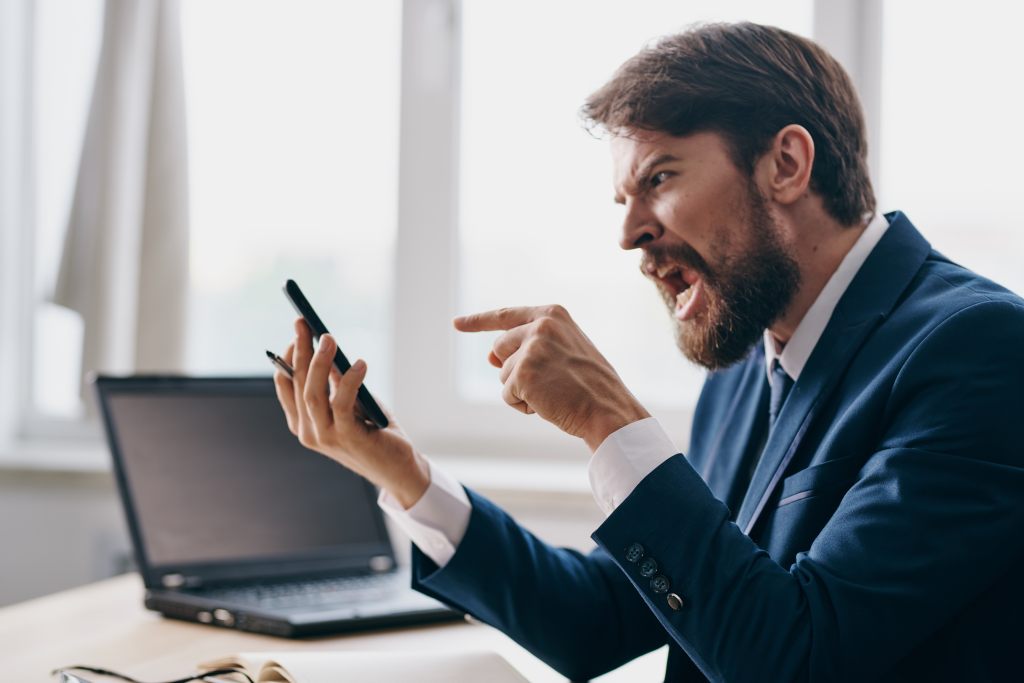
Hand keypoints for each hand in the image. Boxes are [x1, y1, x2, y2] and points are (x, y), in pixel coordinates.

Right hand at [273, 318, 430, 508]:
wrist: (397, 467)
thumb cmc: (374, 431)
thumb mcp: (351, 400)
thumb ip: (336, 380)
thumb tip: (328, 346)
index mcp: (303, 422)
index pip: (285, 384)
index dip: (289, 354)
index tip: (299, 329)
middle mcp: (308, 431)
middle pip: (297, 383)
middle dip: (301, 350)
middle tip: (306, 324)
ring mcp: (325, 436)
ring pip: (313, 393)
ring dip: (319, 361)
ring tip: (329, 339)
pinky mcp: (347, 437)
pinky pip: (342, 402)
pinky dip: (349, 380)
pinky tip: (361, 364)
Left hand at [454, 305, 649, 450]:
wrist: (608, 408)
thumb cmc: (589, 384)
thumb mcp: (561, 354)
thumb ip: (528, 347)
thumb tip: (489, 357)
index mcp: (552, 314)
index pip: (505, 315)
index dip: (478, 321)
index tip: (457, 323)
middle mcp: (540, 325)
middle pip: (499, 348)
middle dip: (514, 369)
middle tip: (548, 382)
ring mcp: (531, 348)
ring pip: (503, 373)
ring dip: (521, 390)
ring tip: (554, 393)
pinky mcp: (523, 373)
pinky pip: (507, 394)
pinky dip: (523, 405)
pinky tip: (548, 404)